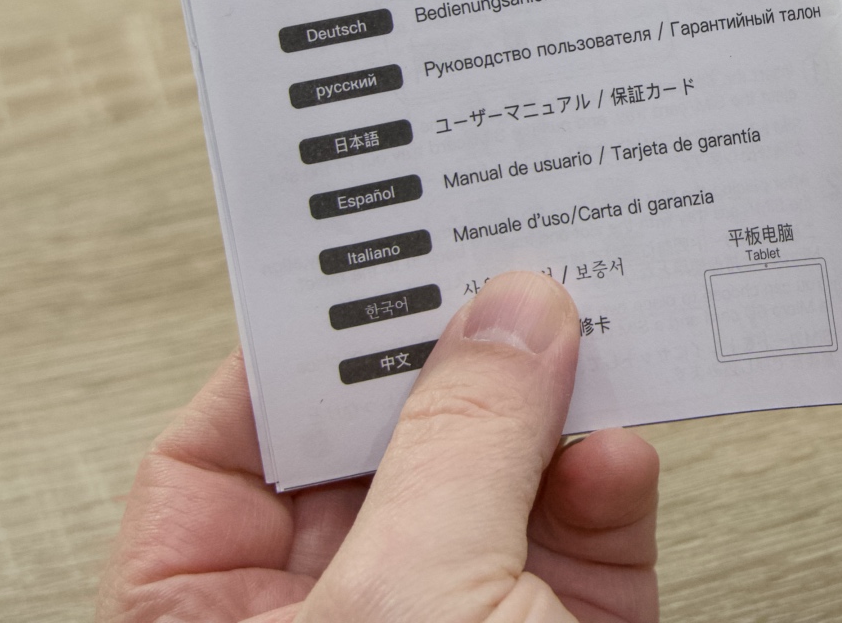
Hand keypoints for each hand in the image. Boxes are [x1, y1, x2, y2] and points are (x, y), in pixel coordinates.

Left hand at [99, 271, 658, 621]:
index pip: (222, 454)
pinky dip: (613, 480)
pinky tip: (619, 449)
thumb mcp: (412, 602)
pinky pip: (588, 527)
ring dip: (554, 406)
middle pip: (386, 443)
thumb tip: (508, 320)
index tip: (371, 256)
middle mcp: (340, 616)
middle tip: (500, 261)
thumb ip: (459, 446)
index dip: (294, 351)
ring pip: (502, 474)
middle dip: (455, 356)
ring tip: (585, 326)